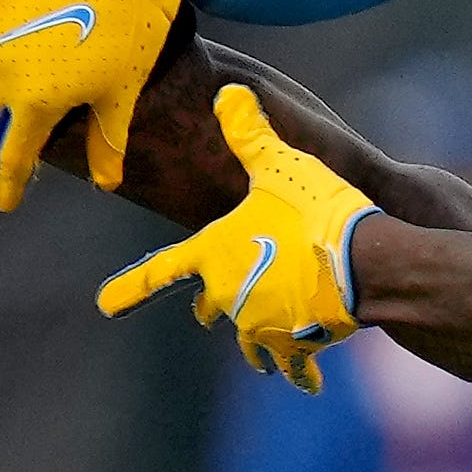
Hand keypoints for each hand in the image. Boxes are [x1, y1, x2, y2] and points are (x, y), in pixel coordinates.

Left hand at [96, 84, 377, 392]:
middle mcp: (227, 297)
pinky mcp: (296, 345)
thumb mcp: (280, 164)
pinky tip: (308, 377)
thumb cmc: (316, 211)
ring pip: (248, 342)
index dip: (130, 287)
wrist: (366, 263)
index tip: (104, 305)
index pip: (159, 271)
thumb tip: (228, 93)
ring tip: (267, 340)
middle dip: (208, 309)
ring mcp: (260, 326)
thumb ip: (250, 134)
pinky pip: (292, 366)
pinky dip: (298, 371)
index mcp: (212, 256)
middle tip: (201, 313)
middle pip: (207, 310)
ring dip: (255, 340)